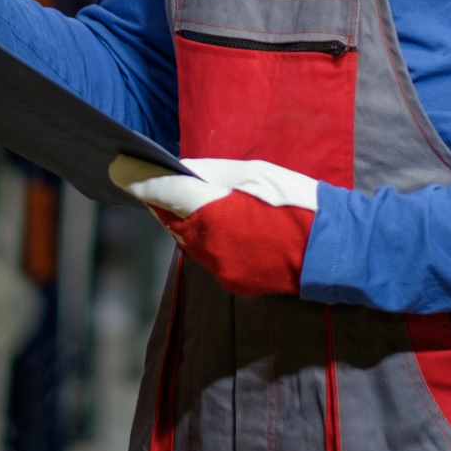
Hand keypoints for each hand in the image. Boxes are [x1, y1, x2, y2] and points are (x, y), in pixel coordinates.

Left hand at [112, 156, 318, 296]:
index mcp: (211, 212)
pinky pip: (209, 256)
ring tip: (197, 202)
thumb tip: (183, 171)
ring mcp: (219, 267)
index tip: (119, 168)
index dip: (139, 180)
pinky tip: (225, 226)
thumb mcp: (255, 173)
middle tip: (160, 181)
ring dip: (187, 221)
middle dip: (164, 201)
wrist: (331, 250)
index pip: (163, 193)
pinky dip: (209, 240)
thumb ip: (212, 173)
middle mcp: (207, 245)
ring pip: (188, 240)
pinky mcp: (232, 282)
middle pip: (171, 219)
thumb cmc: (295, 202)